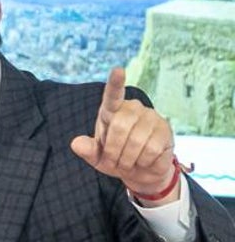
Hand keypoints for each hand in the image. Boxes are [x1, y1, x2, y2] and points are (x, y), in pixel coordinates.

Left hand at [70, 67, 178, 204]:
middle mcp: (133, 108)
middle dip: (113, 151)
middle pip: (119, 126)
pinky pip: (151, 150)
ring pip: (136, 141)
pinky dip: (143, 162)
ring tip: (128, 162)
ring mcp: (151, 117)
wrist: (140, 171)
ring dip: (128, 160)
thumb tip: (76, 144)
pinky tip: (144, 161)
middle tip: (114, 161)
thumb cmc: (115, 159)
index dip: (116, 83)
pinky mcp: (165, 130)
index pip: (113, 94)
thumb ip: (86, 150)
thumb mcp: (97, 157)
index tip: (118, 70)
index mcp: (112, 110)